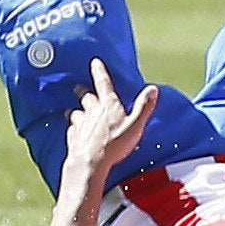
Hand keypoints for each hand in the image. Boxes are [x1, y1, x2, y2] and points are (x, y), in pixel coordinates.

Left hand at [61, 58, 157, 180]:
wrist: (90, 163)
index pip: (103, 83)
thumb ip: (143, 107)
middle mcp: (91, 111)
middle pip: (85, 96)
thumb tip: (153, 89)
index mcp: (108, 105)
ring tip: (74, 110)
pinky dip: (73, 127)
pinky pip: (71, 128)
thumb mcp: (135, 125)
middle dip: (83, 90)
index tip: (95, 62)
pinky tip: (74, 130)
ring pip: (75, 112)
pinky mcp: (72, 137)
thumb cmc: (114, 144)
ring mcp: (80, 124)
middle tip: (79, 87)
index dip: (99, 71)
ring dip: (76, 110)